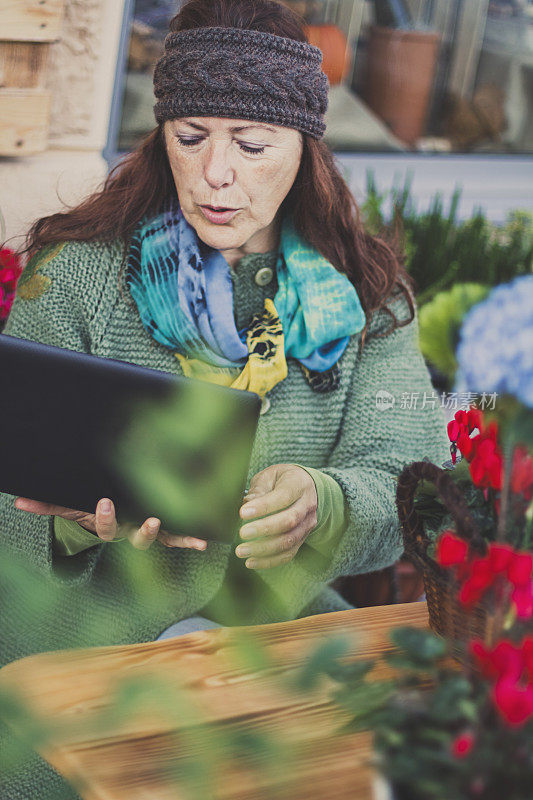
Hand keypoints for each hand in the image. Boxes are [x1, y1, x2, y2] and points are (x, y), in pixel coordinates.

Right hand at [13, 497, 207, 551]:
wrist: (108, 521)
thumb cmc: (90, 512)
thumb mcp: (72, 509)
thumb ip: (48, 505)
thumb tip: (18, 501)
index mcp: (109, 526)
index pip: (106, 526)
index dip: (105, 517)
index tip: (105, 502)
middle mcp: (129, 532)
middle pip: (136, 537)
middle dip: (144, 531)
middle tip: (152, 520)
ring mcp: (147, 533)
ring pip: (158, 538)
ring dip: (171, 536)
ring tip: (186, 533)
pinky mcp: (164, 531)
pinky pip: (177, 537)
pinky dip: (189, 540)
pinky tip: (205, 542)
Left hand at [235, 464, 317, 568]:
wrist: (306, 488)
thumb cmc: (282, 480)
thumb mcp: (270, 475)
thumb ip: (259, 488)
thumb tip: (247, 504)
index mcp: (299, 485)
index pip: (283, 497)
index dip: (263, 506)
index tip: (242, 512)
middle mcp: (307, 506)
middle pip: (289, 521)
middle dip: (264, 529)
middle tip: (242, 533)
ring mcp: (307, 524)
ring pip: (289, 541)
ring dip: (264, 549)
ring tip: (241, 551)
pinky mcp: (303, 539)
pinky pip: (288, 554)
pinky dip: (269, 561)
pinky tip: (251, 562)